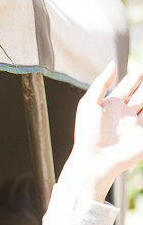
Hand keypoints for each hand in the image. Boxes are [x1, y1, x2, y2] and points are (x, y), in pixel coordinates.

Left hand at [59, 62, 142, 201]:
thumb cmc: (87, 134)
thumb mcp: (88, 104)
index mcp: (113, 106)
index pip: (128, 86)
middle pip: (142, 94)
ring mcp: (136, 126)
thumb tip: (113, 64)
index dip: (136, 75)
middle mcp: (126, 115)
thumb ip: (101, 83)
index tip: (141, 67)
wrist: (94, 160)